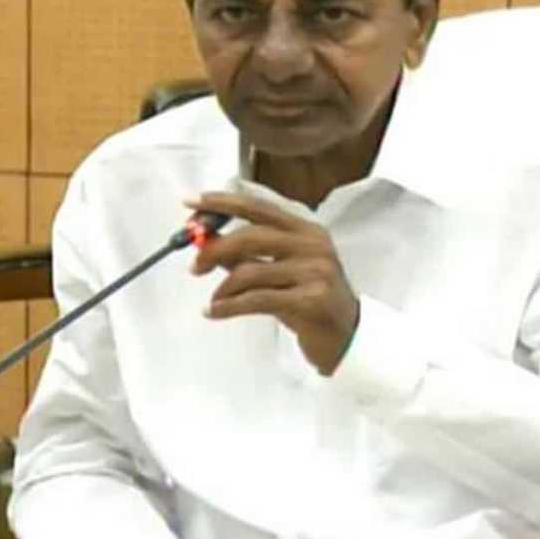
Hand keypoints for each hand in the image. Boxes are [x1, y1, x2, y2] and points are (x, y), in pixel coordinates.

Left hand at [187, 192, 359, 376]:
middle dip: (214, 249)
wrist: (348, 336)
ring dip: (222, 288)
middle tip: (193, 266)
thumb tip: (207, 241)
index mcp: (305, 229)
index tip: (191, 202)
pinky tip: (214, 312)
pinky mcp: (309, 301)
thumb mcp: (282, 271)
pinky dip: (228, 307)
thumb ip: (248, 255)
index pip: (258, 207)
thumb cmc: (310, 300)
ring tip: (213, 301)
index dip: (222, 203)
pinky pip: (256, 300)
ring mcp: (314, 272)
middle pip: (250, 236)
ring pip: (250, 271)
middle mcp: (312, 245)